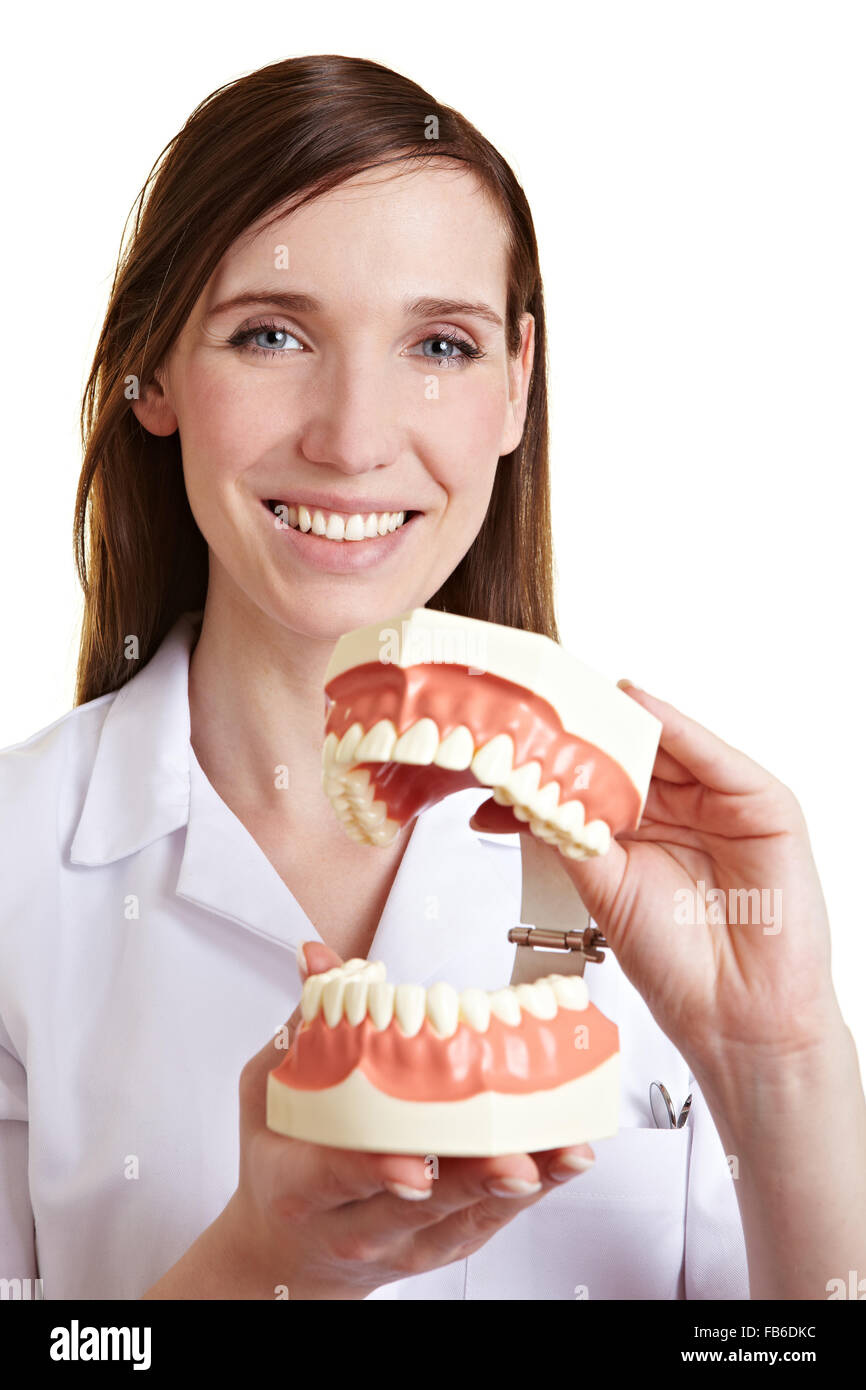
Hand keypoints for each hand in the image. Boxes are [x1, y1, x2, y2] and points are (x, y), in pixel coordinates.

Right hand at [219, 943, 595, 1299]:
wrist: (285, 1251)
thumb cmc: (279, 1166)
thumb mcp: (268, 1093)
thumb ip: (300, 1026)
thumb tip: (319, 957)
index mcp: (301, 1185)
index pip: (339, 1177)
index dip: (378, 1171)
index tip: (414, 1165)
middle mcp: (355, 1224)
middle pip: (417, 1208)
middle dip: (468, 1184)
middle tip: (512, 1161)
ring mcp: (404, 1242)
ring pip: (466, 1218)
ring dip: (516, 1187)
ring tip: (557, 1153)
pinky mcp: (445, 1245)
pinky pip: (494, 1220)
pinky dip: (536, 1190)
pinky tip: (564, 1160)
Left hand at [541, 682, 842, 1075]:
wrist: (736, 1016)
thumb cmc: (678, 965)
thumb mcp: (603, 886)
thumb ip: (570, 833)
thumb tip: (519, 795)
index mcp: (643, 831)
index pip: (598, 777)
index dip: (557, 760)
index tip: (508, 743)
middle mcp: (683, 812)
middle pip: (633, 754)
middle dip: (586, 734)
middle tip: (540, 711)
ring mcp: (724, 806)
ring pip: (671, 747)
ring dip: (625, 722)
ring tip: (580, 701)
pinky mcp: (766, 807)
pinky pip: (718, 758)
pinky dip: (679, 729)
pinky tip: (641, 708)